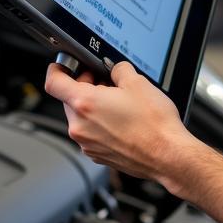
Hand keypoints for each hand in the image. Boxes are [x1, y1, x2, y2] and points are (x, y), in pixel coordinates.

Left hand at [44, 61, 191, 181]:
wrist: (168, 156)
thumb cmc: (154, 125)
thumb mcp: (137, 82)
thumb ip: (118, 69)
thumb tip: (115, 69)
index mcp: (84, 104)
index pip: (53, 83)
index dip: (56, 70)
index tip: (62, 66)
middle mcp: (80, 126)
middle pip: (69, 99)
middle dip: (85, 88)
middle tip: (106, 84)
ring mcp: (87, 144)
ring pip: (80, 117)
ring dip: (93, 107)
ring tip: (119, 105)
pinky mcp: (97, 155)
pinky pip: (90, 133)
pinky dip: (100, 125)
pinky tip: (121, 122)